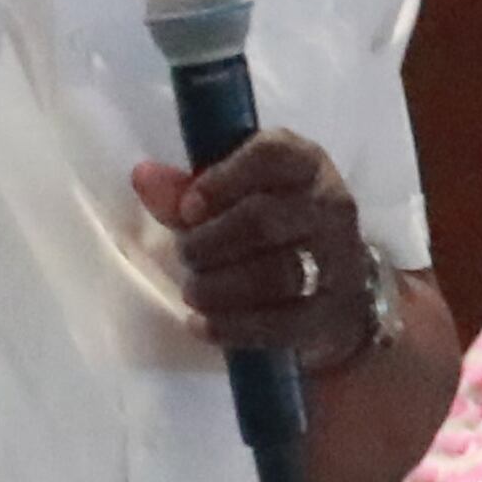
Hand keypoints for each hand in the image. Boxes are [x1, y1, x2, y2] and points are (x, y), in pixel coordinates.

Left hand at [130, 130, 372, 372]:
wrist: (331, 292)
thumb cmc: (271, 231)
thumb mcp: (233, 199)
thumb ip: (187, 190)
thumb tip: (143, 176)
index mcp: (305, 164)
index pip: (272, 155)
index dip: (222, 180)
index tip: (187, 208)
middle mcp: (330, 207)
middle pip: (264, 220)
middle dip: (209, 242)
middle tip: (185, 255)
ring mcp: (338, 262)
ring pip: (275, 274)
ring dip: (218, 287)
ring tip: (193, 291)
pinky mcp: (329, 314)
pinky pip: (280, 324)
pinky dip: (231, 326)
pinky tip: (200, 324)